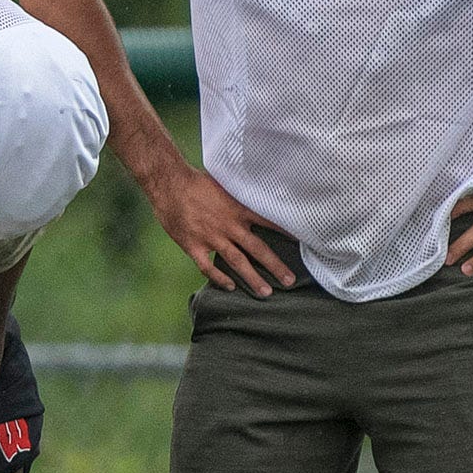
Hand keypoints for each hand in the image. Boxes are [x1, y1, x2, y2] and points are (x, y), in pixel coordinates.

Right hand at [137, 161, 291, 295]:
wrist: (168, 184)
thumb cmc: (196, 181)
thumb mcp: (226, 183)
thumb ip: (241, 194)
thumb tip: (259, 193)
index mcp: (239, 209)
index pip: (270, 224)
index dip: (288, 234)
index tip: (304, 244)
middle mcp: (229, 226)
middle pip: (258, 250)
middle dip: (275, 266)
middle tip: (290, 281)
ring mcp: (211, 237)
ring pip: (237, 262)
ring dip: (252, 278)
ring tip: (266, 292)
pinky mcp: (193, 245)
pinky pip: (208, 266)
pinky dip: (219, 278)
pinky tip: (229, 286)